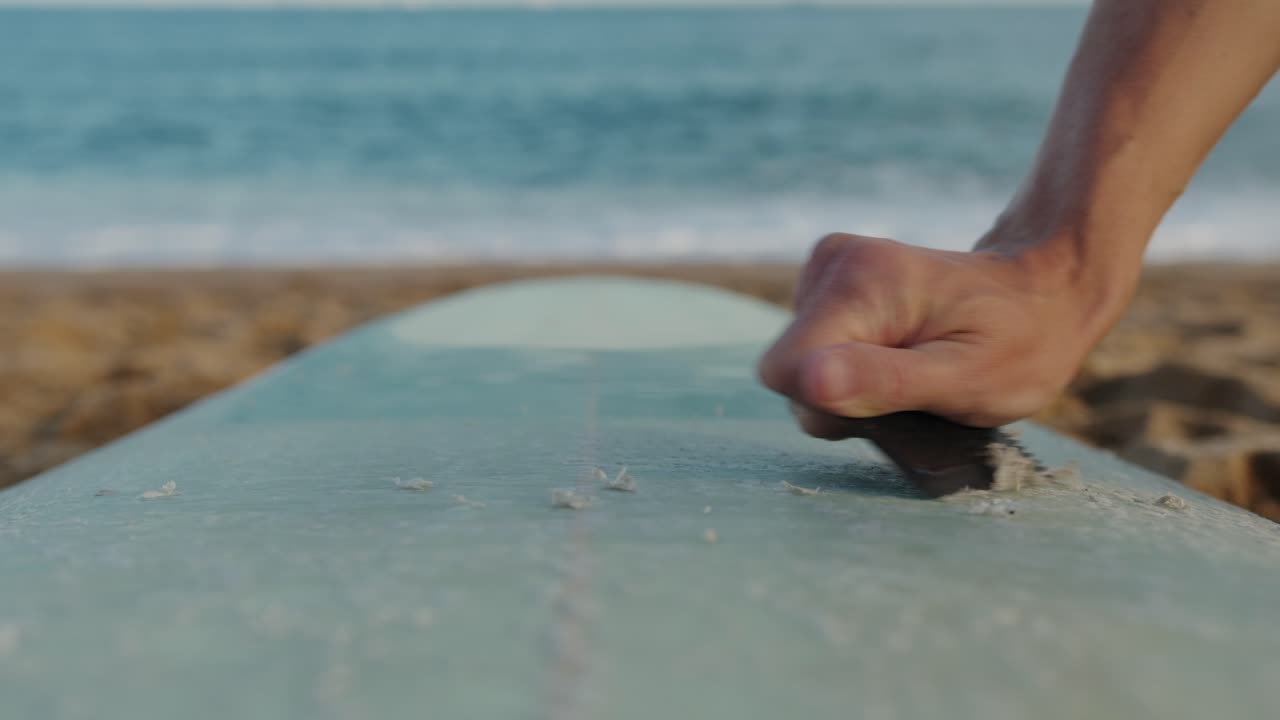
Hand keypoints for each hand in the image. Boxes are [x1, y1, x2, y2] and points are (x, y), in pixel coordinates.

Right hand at [758, 233, 1125, 437]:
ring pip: (801, 363)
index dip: (830, 403)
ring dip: (851, 383)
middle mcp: (831, 264)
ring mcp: (827, 266)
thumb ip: (884, 381)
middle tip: (915, 387)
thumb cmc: (1017, 343)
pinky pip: (814, 349)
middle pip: (790, 369)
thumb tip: (810, 381)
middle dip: (843, 395)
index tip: (891, 398)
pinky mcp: (830, 279)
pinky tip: (901, 353)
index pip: (784, 372)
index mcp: (859, 286)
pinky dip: (851, 365)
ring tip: (916, 368)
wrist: (1042, 291)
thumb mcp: (965, 379)